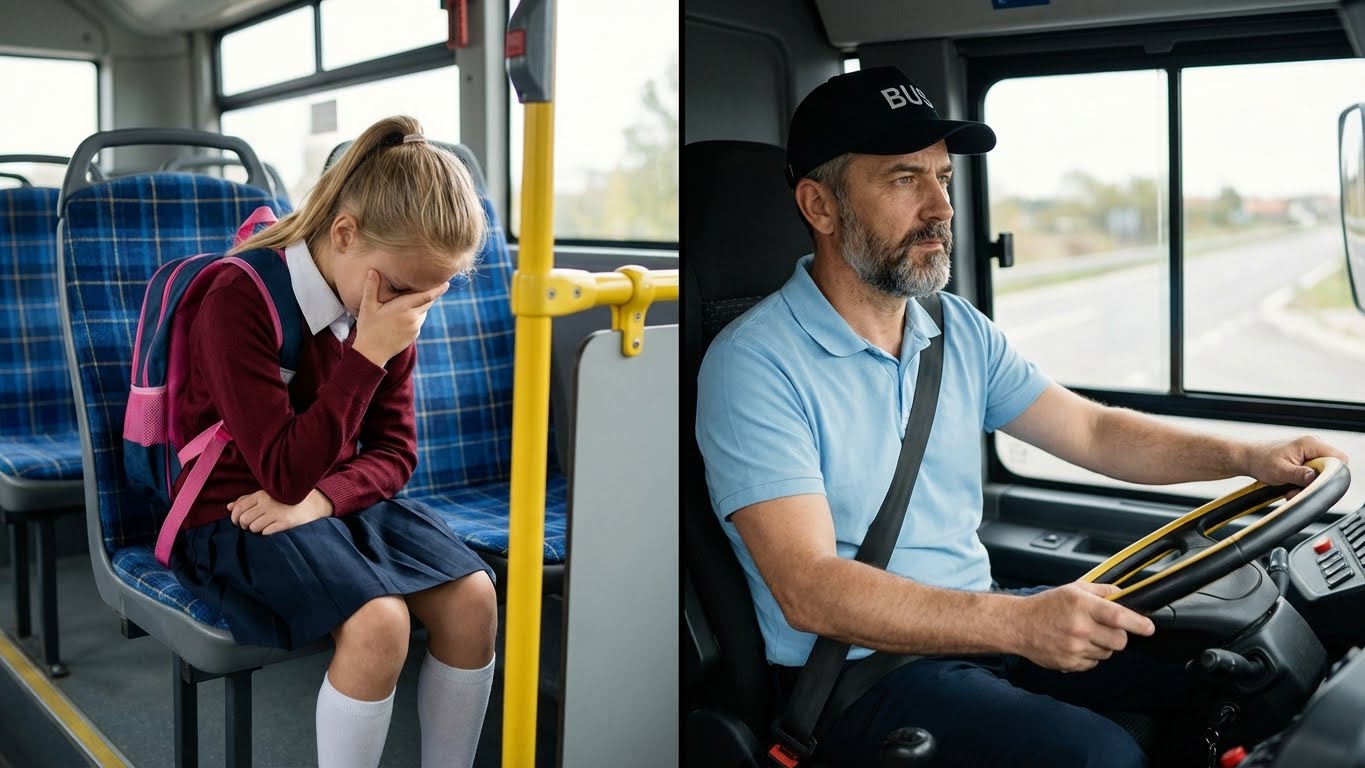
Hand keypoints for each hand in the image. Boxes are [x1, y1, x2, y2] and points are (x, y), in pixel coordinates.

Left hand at [227, 489, 333, 534]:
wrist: (313, 503)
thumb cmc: (286, 500)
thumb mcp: (267, 495)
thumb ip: (247, 499)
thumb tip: (229, 507)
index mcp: (261, 494)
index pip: (238, 508)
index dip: (235, 517)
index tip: (239, 522)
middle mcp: (267, 503)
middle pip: (244, 519)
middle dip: (244, 526)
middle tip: (251, 526)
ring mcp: (276, 513)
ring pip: (253, 527)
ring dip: (256, 530)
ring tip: (263, 527)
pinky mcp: (285, 523)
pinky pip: (266, 532)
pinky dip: (266, 533)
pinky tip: (272, 529)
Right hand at [352, 269, 448, 366]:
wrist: (371, 353)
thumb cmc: (368, 328)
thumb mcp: (367, 307)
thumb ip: (371, 288)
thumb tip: (373, 270)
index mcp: (403, 308)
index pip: (426, 296)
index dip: (438, 289)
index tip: (447, 283)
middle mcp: (413, 317)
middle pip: (427, 302)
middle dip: (428, 294)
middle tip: (426, 286)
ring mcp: (415, 328)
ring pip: (423, 312)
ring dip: (419, 306)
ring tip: (406, 302)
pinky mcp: (414, 335)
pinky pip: (418, 321)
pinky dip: (415, 316)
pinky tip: (402, 316)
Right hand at [1009, 582, 1153, 672]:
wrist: (1019, 625)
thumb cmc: (1045, 606)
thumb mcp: (1072, 589)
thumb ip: (1100, 590)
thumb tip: (1122, 593)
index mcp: (1081, 605)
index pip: (1119, 617)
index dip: (1138, 623)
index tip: (1149, 628)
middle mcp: (1079, 627)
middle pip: (1119, 640)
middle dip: (1119, 635)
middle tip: (1108, 629)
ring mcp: (1074, 648)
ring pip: (1108, 653)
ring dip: (1103, 646)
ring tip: (1085, 635)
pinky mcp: (1069, 663)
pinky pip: (1093, 663)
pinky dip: (1090, 656)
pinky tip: (1076, 645)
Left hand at [1242, 436, 1348, 494]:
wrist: (1246, 458)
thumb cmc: (1259, 461)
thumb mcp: (1280, 471)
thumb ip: (1301, 475)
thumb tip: (1316, 479)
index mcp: (1311, 444)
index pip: (1340, 458)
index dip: (1334, 474)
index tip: (1317, 485)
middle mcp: (1314, 445)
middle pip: (1332, 468)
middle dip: (1317, 483)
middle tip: (1297, 490)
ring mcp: (1310, 452)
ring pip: (1322, 474)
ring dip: (1307, 485)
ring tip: (1290, 489)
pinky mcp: (1306, 460)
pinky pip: (1313, 474)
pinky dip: (1303, 483)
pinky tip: (1290, 487)